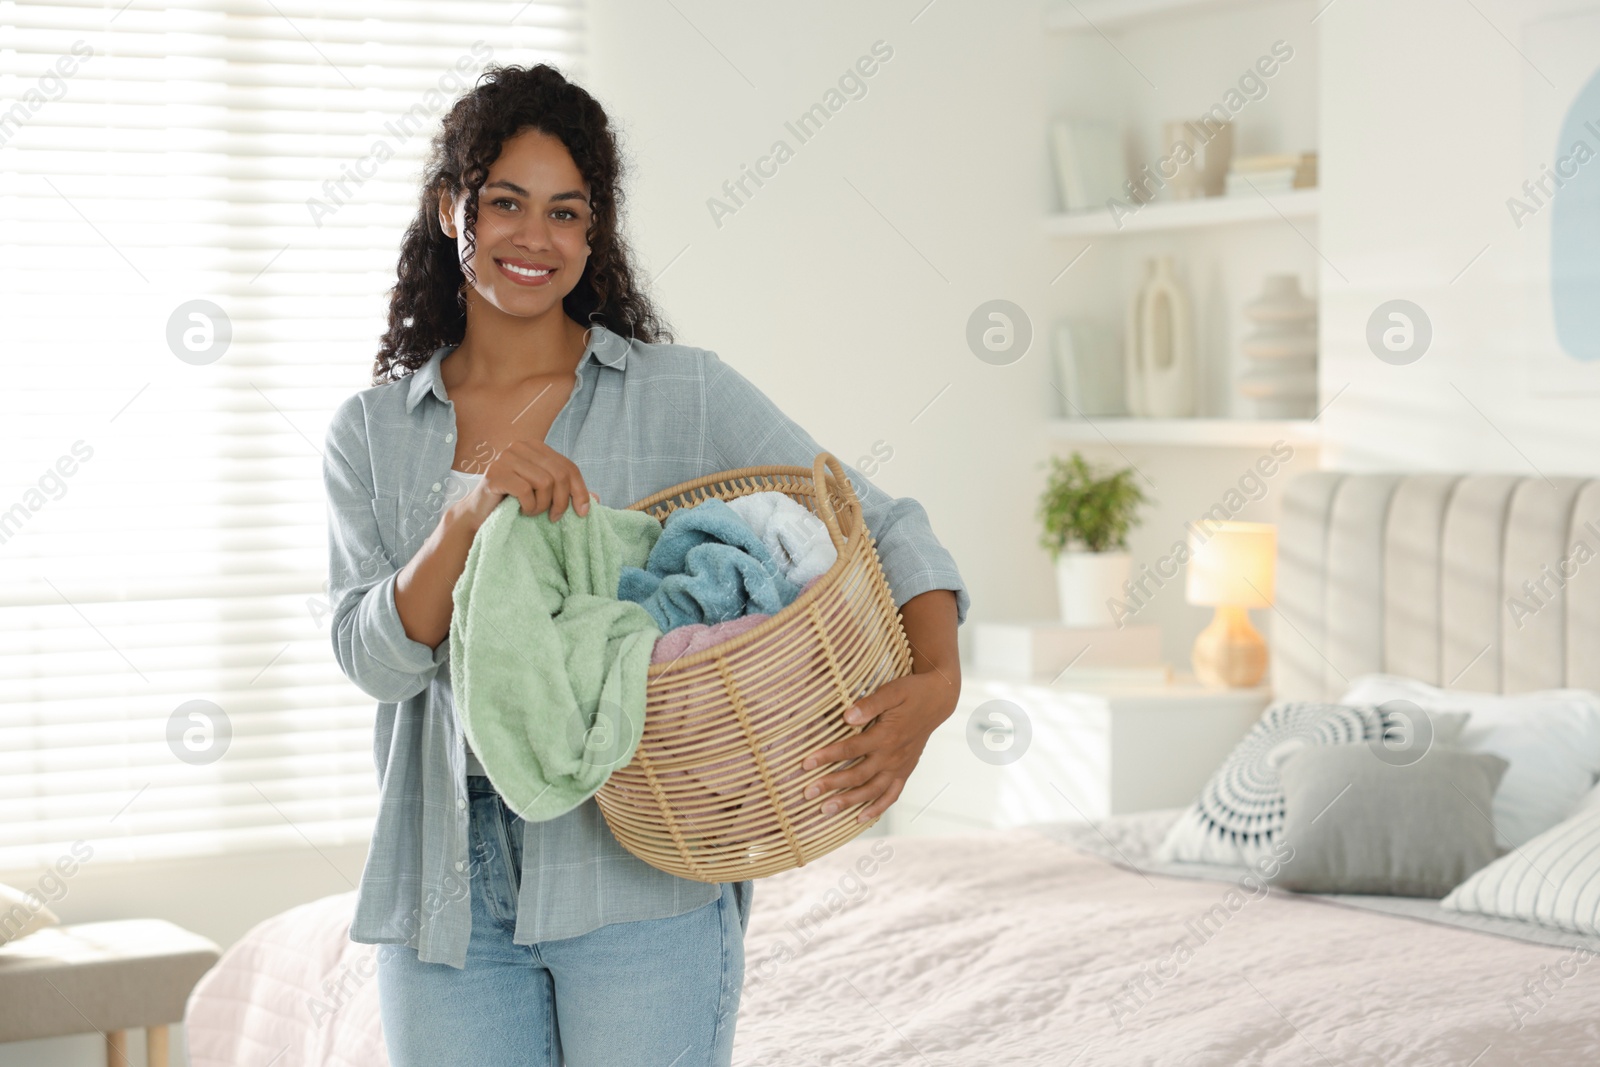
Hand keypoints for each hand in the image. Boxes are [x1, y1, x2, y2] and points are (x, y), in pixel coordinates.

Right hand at [455, 440, 596, 529]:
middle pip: (559, 475)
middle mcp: (520, 446)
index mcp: (536, 447)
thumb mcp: (545, 495)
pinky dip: (529, 506)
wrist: (480, 514)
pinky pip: (526, 491)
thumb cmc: (515, 503)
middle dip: (562, 501)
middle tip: (555, 518)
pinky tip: (522, 510)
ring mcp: (506, 457)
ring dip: (543, 505)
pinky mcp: (495, 472)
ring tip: (533, 511)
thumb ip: (569, 493)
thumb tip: (599, 499)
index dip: (581, 491)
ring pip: (545, 483)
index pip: (568, 466)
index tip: (583, 513)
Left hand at [797, 667, 958, 824]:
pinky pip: (892, 795)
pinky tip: (859, 819)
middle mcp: (892, 756)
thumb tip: (847, 716)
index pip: (851, 749)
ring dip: (848, 802)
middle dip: (830, 785)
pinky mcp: (905, 771)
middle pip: (857, 775)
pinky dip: (877, 809)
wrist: (938, 700)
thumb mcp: (892, 691)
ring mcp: (899, 767)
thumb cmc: (911, 692)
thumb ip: (870, 704)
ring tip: (826, 810)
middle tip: (807, 793)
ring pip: (872, 791)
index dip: (827, 756)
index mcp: (886, 735)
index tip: (805, 763)